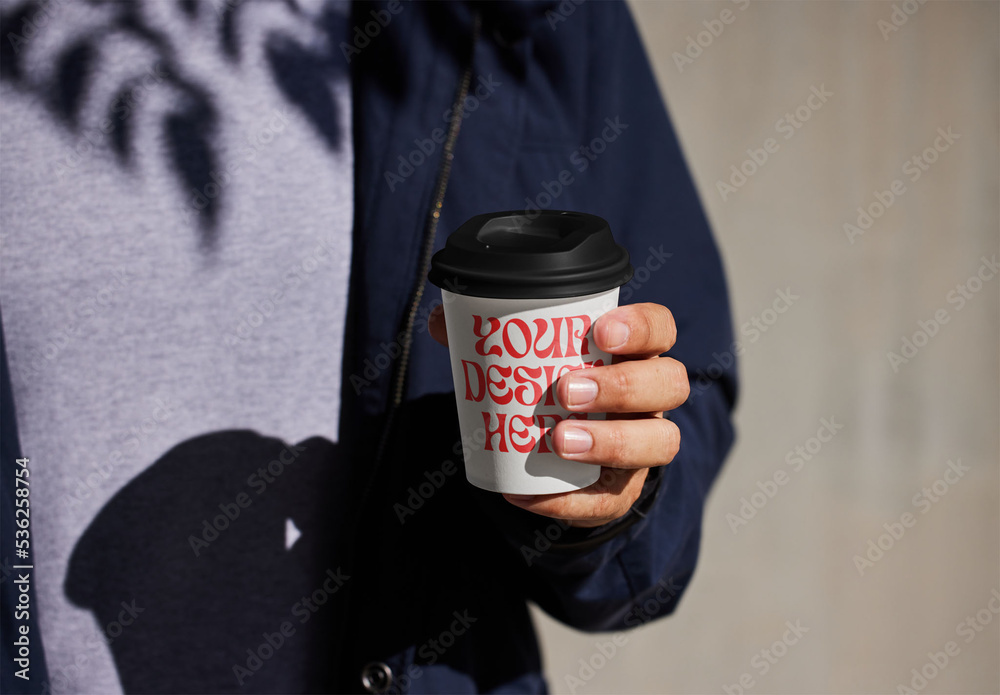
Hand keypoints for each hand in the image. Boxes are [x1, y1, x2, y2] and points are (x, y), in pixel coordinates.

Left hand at [428, 302, 688, 527]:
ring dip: (612, 441)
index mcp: (634, 352)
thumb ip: (489, 336)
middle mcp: (650, 397)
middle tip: (567, 391)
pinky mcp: (621, 491)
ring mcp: (644, 445)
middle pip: (669, 383)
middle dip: (622, 386)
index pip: (660, 328)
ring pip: (660, 441)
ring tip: (560, 441)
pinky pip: (609, 501)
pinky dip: (566, 501)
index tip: (601, 332)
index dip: (641, 328)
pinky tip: (527, 494)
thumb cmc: (548, 388)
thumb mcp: (530, 360)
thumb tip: (442, 321)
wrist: (555, 455)